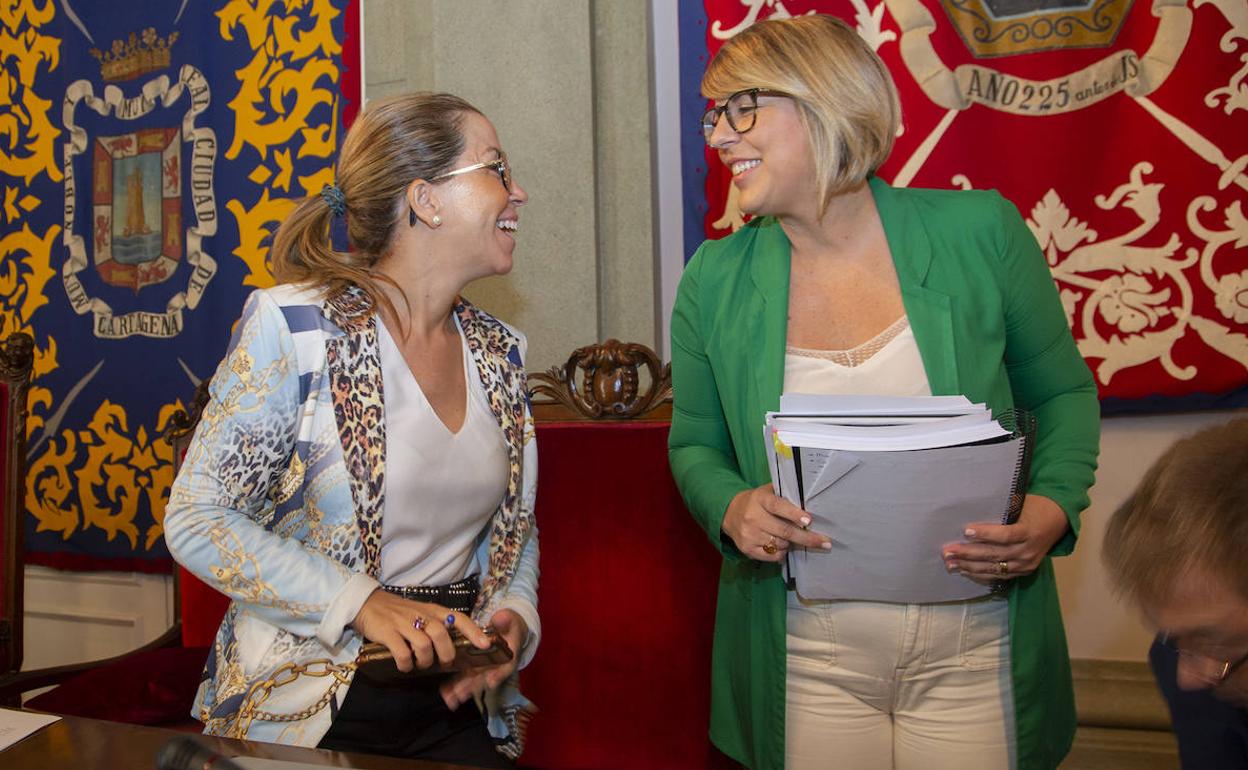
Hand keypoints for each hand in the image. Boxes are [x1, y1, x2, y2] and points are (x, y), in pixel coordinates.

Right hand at [350, 589, 490, 672]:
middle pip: (442, 636)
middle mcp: (421, 615)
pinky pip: (402, 653)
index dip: (473, 631)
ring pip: (424, 646)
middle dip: (446, 654)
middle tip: (442, 663)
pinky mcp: (388, 632)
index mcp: (433, 610)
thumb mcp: (421, 613)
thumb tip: (454, 646)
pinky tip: (404, 666)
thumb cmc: (398, 612)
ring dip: (424, 661)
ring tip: (419, 665)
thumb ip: (436, 625)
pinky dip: (405, 664)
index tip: (485, 644)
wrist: (366, 603)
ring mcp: (404, 623)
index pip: (458, 618)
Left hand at [439, 609, 527, 709]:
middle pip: (486, 678)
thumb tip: (500, 618)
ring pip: (474, 681)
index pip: (506, 666)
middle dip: (473, 687)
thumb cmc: (509, 625)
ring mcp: (485, 669)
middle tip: (461, 694)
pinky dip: (456, 686)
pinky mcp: (475, 668)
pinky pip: (465, 678)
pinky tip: (446, 694)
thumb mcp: (509, 618)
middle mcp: (497, 665)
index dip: (499, 674)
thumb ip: (505, 619)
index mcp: (508, 654)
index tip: (490, 681)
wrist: (508, 630)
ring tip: (450, 699)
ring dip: (462, 691)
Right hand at [721, 484, 831, 561]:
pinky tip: (781, 546)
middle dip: (807, 538)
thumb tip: (810, 503)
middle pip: (784, 531)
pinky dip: (781, 553)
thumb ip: (785, 495)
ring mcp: (749, 535)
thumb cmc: (756, 502)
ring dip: (791, 544)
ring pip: (780, 545)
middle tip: (825, 543)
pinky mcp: (747, 549)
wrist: (729, 513)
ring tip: (792, 539)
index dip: (794, 514)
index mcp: (760, 499)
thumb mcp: (767, 492)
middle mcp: (753, 517)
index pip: (778, 506)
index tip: (809, 521)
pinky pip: (772, 556)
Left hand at [942, 494, 1068, 583]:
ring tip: (950, 563)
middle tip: (947, 551)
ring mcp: (1026, 564)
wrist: (1058, 520)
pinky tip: (965, 571)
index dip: (986, 534)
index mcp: (1029, 531)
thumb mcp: (1022, 502)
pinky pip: (1000, 576)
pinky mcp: (1024, 571)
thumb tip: (973, 504)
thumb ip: (1003, 508)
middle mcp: (1028, 551)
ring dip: (970, 566)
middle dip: (968, 554)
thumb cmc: (1035, 507)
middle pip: (995, 554)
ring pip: (995, 568)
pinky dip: (981, 574)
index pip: (1006, 535)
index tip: (966, 531)